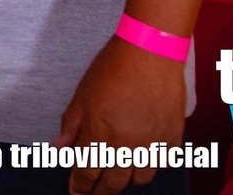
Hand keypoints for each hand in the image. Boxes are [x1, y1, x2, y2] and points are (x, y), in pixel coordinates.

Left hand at [57, 37, 185, 193]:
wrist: (150, 52)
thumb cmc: (112, 68)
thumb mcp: (81, 95)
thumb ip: (71, 126)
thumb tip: (60, 149)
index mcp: (100, 134)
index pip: (87, 173)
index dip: (80, 186)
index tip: (76, 191)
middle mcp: (127, 145)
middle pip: (114, 183)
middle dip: (101, 191)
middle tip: (93, 192)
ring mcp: (152, 143)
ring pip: (139, 179)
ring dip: (126, 179)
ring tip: (117, 172)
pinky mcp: (172, 138)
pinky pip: (162, 165)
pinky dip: (150, 165)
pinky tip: (142, 157)